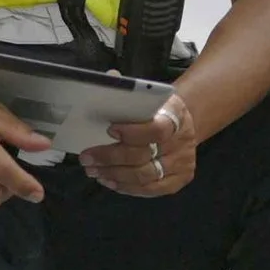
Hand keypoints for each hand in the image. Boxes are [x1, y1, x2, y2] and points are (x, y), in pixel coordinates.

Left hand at [82, 94, 196, 197]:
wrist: (180, 125)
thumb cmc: (155, 110)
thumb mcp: (148, 97)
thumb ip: (129, 92)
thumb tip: (109, 79)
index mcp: (176, 115)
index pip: (157, 129)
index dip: (132, 133)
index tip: (108, 130)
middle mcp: (183, 141)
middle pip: (144, 156)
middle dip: (110, 157)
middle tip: (86, 157)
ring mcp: (182, 163)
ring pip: (145, 176)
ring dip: (114, 174)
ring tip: (93, 169)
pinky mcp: (178, 180)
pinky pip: (150, 189)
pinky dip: (126, 187)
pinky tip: (108, 180)